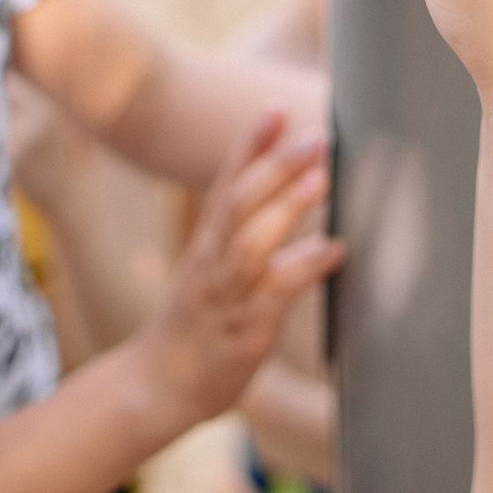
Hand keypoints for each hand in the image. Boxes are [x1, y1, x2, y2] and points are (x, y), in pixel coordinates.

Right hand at [134, 109, 344, 425]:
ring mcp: (226, 293)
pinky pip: (275, 291)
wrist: (156, 385)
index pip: (226, 181)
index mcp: (206, 243)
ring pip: (252, 239)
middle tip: (315, 134)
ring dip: (286, 205)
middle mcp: (212, 260)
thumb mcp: (214, 274)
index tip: (274, 108)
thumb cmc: (195, 327)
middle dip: (276, 163)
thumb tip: (288, 209)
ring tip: (321, 177)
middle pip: (240, 199)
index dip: (250, 144)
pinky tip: (336, 250)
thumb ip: (245, 241)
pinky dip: (305, 266)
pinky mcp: (244, 328)